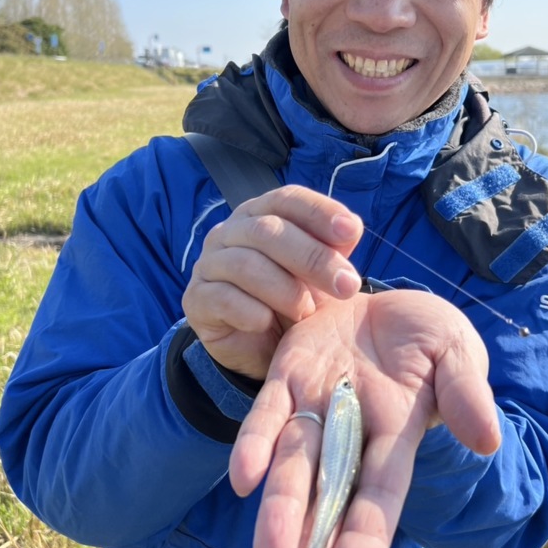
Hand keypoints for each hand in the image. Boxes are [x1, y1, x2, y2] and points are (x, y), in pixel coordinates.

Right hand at [181, 186, 363, 379]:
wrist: (262, 349)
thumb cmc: (292, 299)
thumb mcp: (319, 273)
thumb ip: (332, 248)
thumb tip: (350, 228)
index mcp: (261, 214)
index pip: (287, 199)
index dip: (319, 212)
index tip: (351, 232)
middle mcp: (230, 232)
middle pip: (268, 230)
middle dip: (313, 258)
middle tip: (346, 286)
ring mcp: (208, 264)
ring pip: (245, 264)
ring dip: (284, 290)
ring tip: (307, 313)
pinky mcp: (196, 299)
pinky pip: (222, 298)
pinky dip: (251, 312)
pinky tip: (268, 323)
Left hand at [228, 289, 499, 547]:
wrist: (380, 301)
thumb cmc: (427, 335)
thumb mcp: (456, 351)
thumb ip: (465, 391)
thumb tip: (486, 440)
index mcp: (397, 434)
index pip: (379, 496)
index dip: (363, 541)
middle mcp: (351, 433)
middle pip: (328, 497)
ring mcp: (315, 408)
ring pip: (293, 466)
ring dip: (278, 512)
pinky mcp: (286, 378)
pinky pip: (266, 415)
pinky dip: (252, 445)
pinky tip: (242, 480)